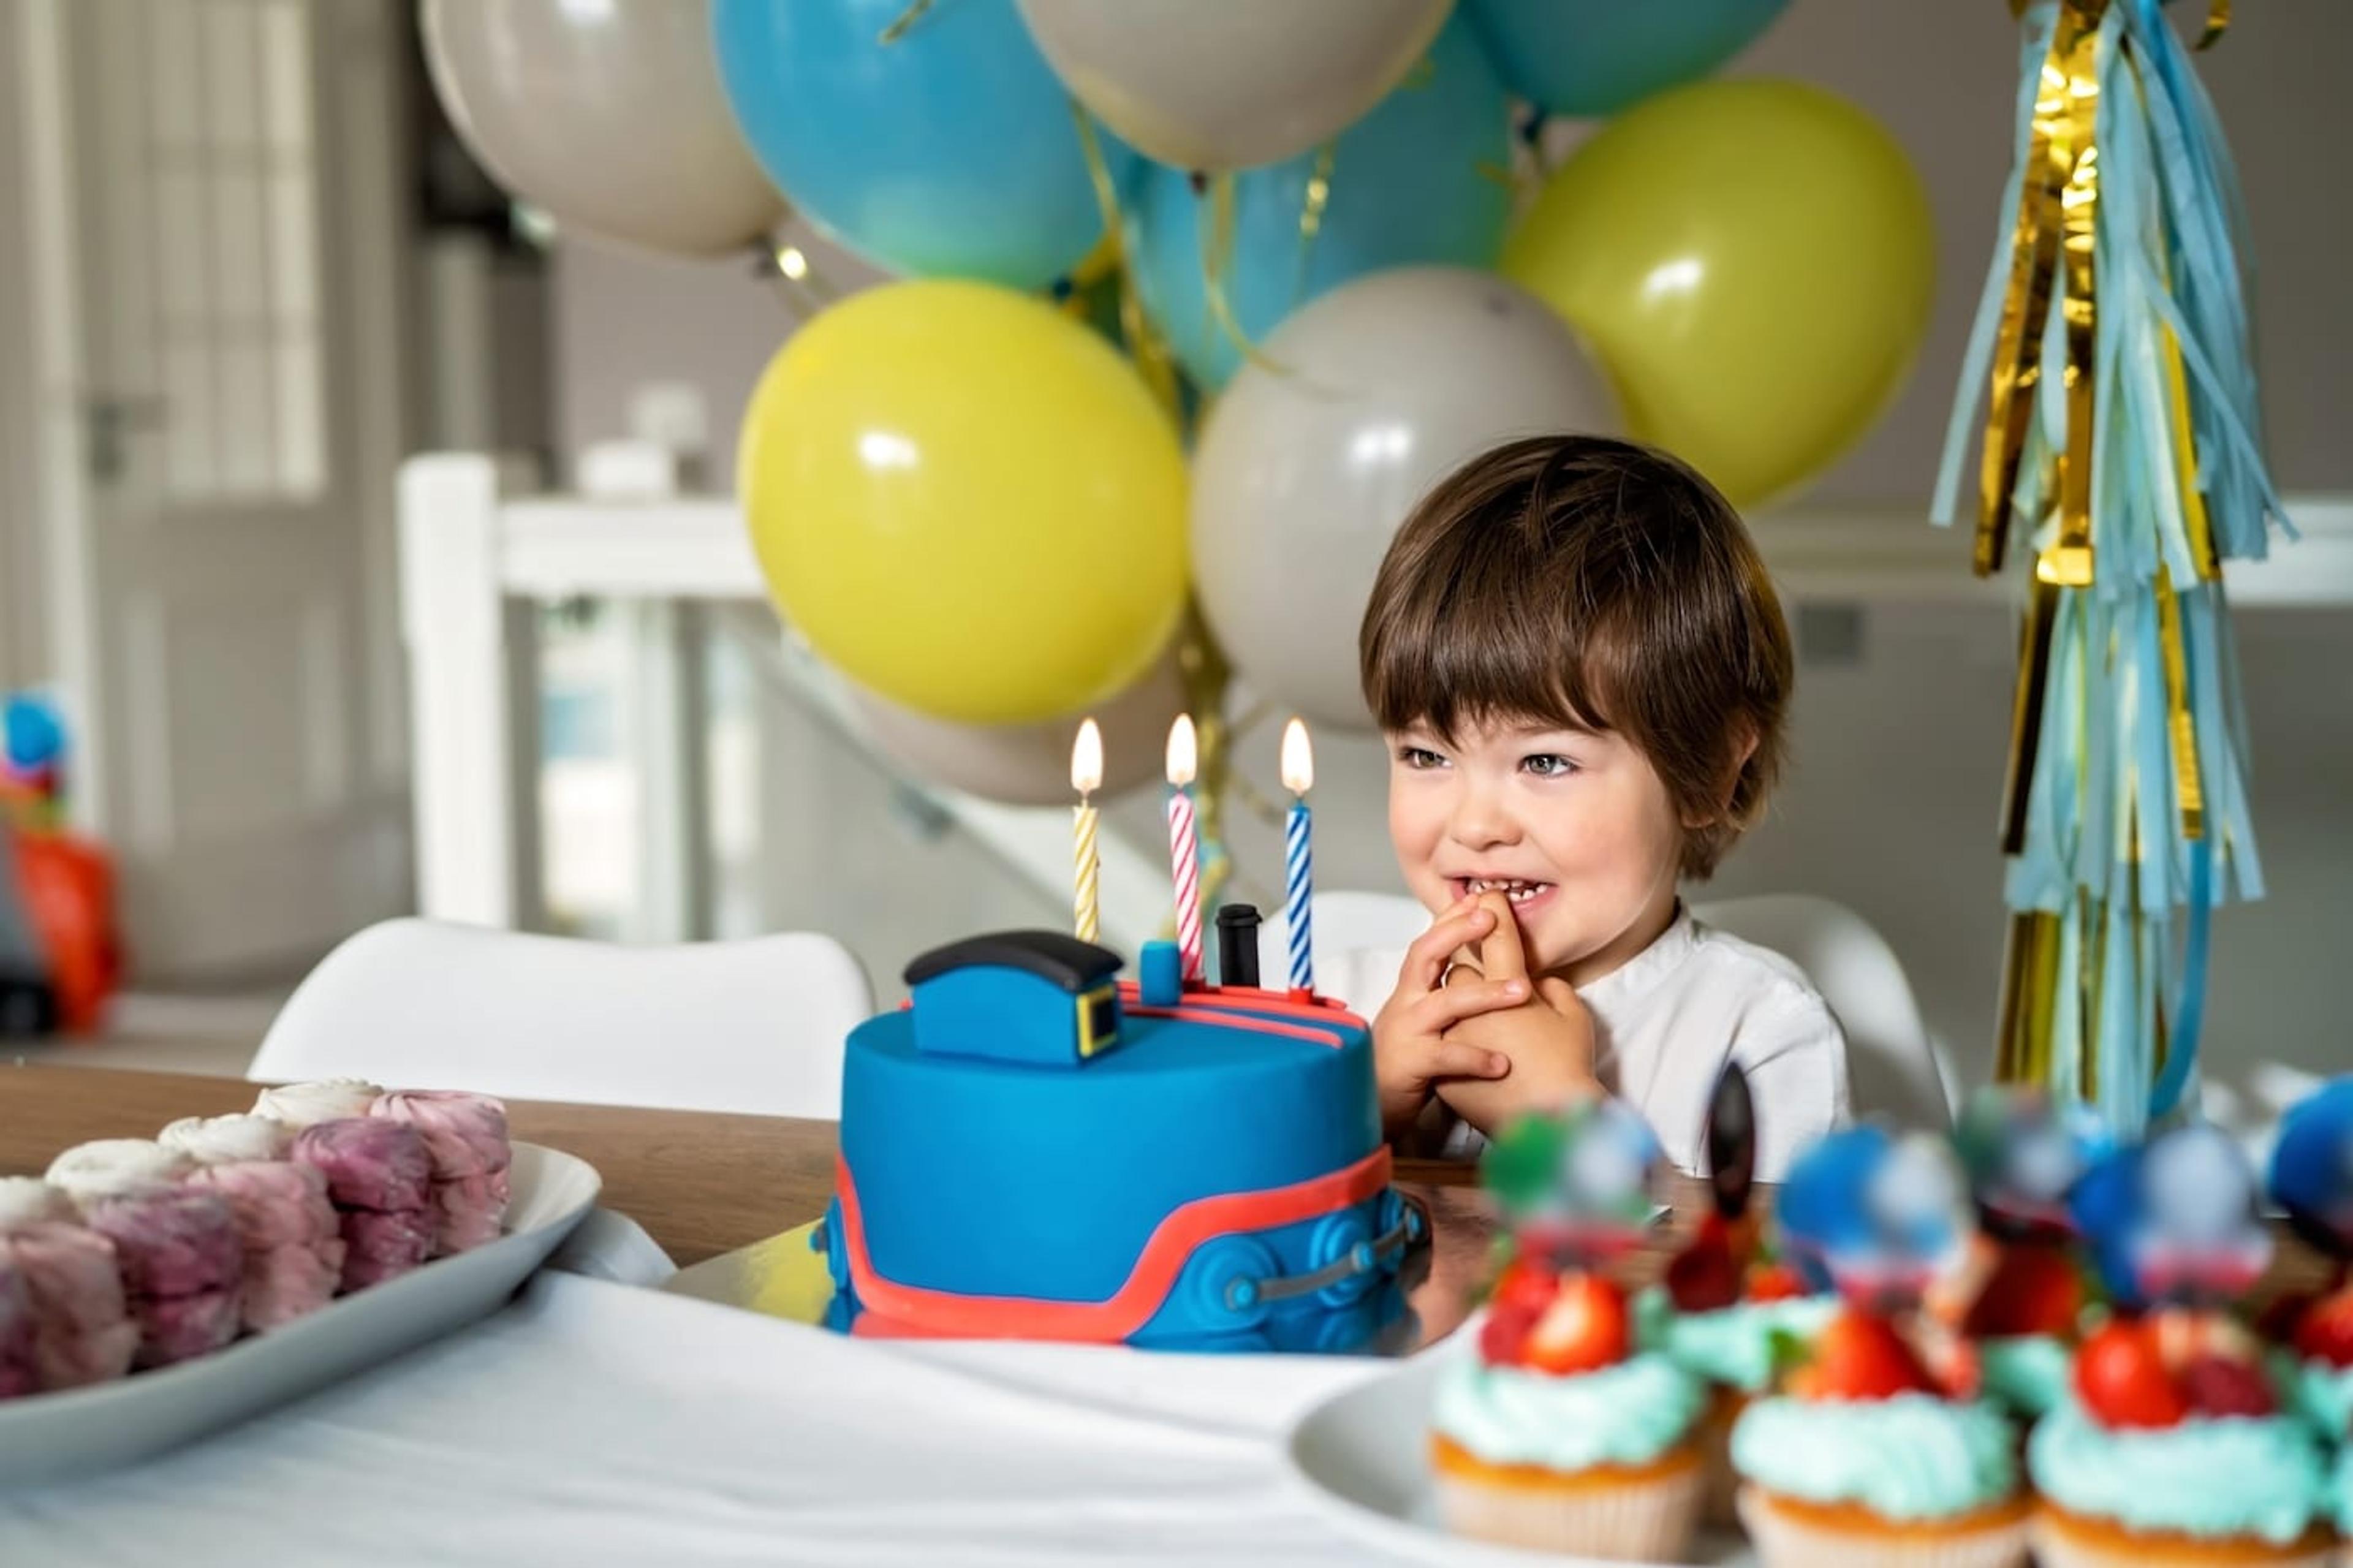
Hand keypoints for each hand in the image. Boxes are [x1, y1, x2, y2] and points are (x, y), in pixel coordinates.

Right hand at [1371, 896, 1528, 1139]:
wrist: (1365, 1104)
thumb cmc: (1401, 1061)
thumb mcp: (1418, 1022)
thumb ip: (1441, 997)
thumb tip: (1475, 974)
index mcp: (1410, 991)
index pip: (1428, 943)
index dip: (1452, 918)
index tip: (1480, 899)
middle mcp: (1405, 1003)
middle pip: (1425, 955)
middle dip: (1457, 932)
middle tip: (1492, 918)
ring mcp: (1407, 1031)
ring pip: (1445, 1003)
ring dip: (1485, 994)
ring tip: (1523, 991)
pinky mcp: (1411, 1064)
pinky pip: (1446, 1056)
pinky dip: (1475, 1057)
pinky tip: (1502, 1063)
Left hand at [1433, 892, 1600, 1133]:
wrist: (1547, 1122)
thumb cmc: (1567, 1069)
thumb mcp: (1574, 1019)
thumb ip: (1555, 990)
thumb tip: (1538, 980)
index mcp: (1510, 987)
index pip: (1496, 937)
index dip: (1493, 912)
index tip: (1488, 895)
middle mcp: (1475, 1004)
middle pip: (1459, 968)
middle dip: (1466, 961)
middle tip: (1473, 954)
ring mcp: (1453, 1033)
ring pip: (1441, 1002)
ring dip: (1453, 1003)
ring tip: (1469, 1007)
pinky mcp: (1441, 1064)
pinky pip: (1437, 1039)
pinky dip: (1447, 1037)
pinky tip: (1456, 1040)